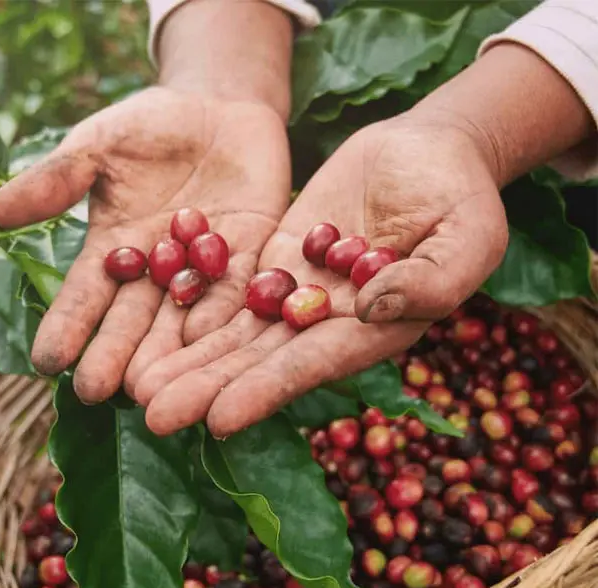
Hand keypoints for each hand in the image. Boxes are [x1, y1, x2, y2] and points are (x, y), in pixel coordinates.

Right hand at [0, 86, 290, 402]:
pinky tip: (211, 347)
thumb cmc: (147, 125)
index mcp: (112, 251)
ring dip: (168, 356)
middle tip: (97, 392)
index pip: (84, 296)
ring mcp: (202, 271)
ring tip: (153, 391)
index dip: (66, 326)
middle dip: (114, 355)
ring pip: (182, 321)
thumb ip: (55, 179)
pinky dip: (225, 318)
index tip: (46, 359)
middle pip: (132, 321)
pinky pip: (238, 293)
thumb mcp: (97, 145)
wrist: (218, 108)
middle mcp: (154, 274)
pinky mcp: (250, 259)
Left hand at [134, 113, 509, 436]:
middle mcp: (328, 324)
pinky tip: (151, 328)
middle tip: (152, 415)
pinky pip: (230, 287)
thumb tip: (368, 307)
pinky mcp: (275, 261)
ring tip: (136, 387)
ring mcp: (297, 293)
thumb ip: (431, 278)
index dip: (265, 391)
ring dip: (188, 359)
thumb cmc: (462, 195)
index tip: (218, 419)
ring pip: (235, 331)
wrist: (428, 153)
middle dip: (207, 388)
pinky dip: (194, 308)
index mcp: (375, 331)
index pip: (312, 365)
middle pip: (259, 360)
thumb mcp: (467, 235)